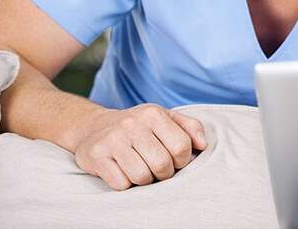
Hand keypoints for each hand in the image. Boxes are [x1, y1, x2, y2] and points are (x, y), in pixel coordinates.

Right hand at [73, 103, 206, 189]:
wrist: (94, 128)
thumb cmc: (139, 127)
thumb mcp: (166, 119)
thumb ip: (191, 128)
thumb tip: (203, 145)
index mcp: (153, 114)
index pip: (181, 147)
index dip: (182, 160)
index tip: (175, 159)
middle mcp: (131, 124)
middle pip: (162, 164)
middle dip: (164, 173)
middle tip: (158, 168)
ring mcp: (112, 140)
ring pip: (142, 176)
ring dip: (145, 179)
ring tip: (141, 169)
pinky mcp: (96, 156)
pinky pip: (121, 184)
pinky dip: (126, 183)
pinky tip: (122, 170)